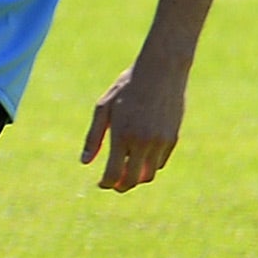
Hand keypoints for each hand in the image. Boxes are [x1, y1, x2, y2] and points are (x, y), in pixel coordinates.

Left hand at [80, 61, 186, 191]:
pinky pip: (160, 162)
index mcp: (122, 135)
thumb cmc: (127, 86)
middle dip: (121, 186)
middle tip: (113, 184)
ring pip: (149, 174)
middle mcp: (143, 142)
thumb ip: (93, 137)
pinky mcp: (173, 138)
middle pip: (132, 180)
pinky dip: (149, 165)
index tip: (101, 183)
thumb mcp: (104, 108)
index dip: (106, 183)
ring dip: (136, 177)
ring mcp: (160, 142)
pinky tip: (140, 157)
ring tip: (126, 171)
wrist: (161, 71)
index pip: (113, 173)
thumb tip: (85, 162)